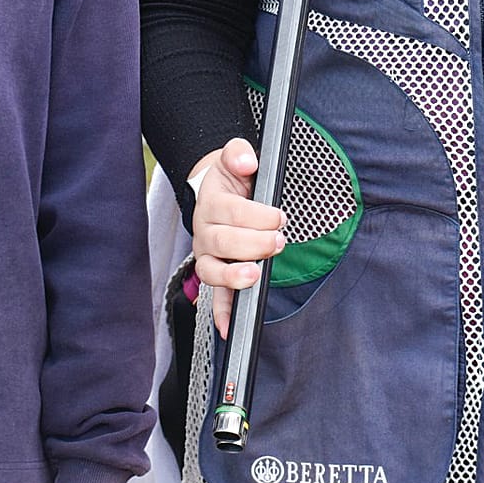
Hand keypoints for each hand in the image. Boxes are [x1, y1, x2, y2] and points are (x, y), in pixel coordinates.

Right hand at [189, 138, 284, 339]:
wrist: (215, 189)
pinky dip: (220, 313)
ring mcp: (207, 255)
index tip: (278, 216)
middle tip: (278, 240)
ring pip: (212, 271)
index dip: (256, 216)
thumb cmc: (231, 177)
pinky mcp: (214, 272)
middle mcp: (204, 231)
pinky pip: (214, 297)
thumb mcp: (234, 156)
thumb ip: (238, 153)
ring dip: (234, 276)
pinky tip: (229, 329)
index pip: (232, 212)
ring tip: (256, 274)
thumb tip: (247, 162)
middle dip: (253, 244)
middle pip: (223, 242)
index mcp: (212, 202)